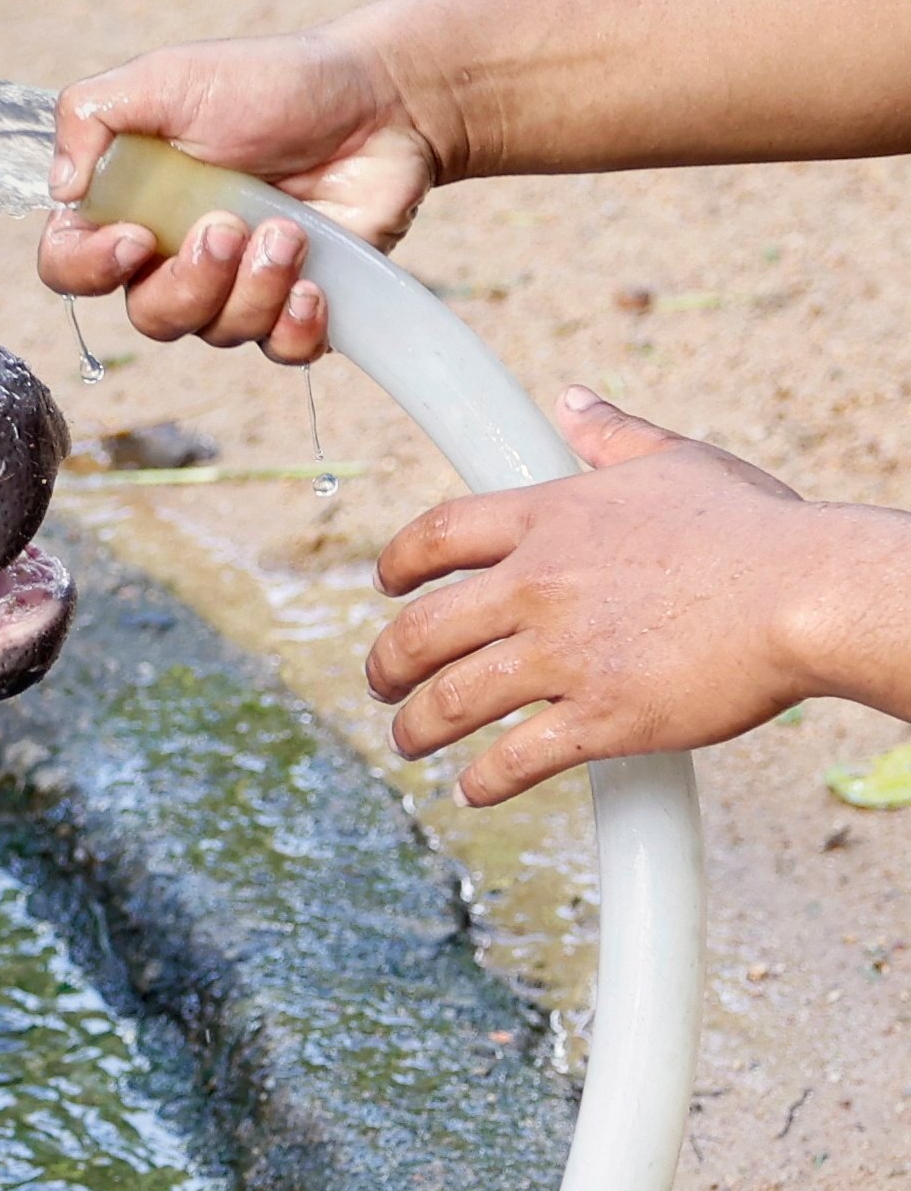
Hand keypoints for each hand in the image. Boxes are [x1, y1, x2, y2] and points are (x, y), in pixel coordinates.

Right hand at [38, 25, 445, 364]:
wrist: (380, 98)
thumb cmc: (271, 83)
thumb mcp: (167, 76)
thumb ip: (91, 115)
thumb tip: (61, 188)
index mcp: (129, 207)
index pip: (69, 267)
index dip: (89, 270)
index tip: (135, 239)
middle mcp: (174, 257)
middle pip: (148, 317)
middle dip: (190, 282)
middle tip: (231, 229)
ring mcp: (236, 286)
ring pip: (216, 333)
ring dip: (255, 288)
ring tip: (290, 231)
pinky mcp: (296, 305)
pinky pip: (279, 352)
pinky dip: (294, 328)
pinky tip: (315, 285)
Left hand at [364, 391, 875, 803]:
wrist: (809, 593)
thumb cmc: (756, 529)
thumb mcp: (678, 462)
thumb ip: (614, 437)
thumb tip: (573, 400)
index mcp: (552, 521)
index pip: (436, 535)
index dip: (396, 564)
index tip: (384, 585)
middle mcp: (540, 586)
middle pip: (420, 630)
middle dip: (385, 664)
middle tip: (381, 683)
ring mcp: (565, 655)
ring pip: (449, 702)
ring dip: (415, 730)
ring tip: (408, 743)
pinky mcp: (600, 717)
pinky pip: (513, 759)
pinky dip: (481, 782)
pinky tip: (472, 790)